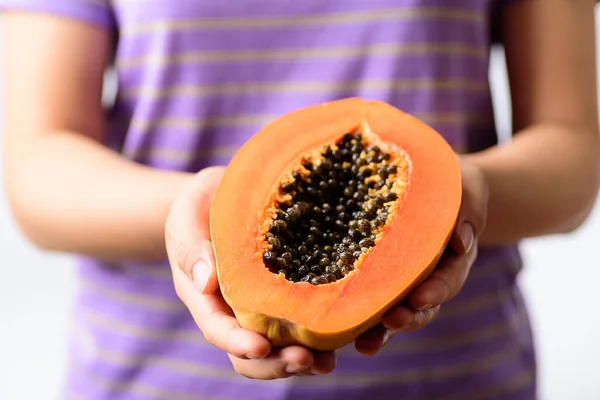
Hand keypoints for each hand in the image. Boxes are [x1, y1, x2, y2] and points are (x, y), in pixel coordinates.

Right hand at [165, 166, 335, 378]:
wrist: (218, 199)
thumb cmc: (198, 209)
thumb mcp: (187, 220)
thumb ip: (192, 248)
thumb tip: (206, 284)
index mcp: (207, 298)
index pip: (218, 329)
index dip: (237, 343)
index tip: (260, 347)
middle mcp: (235, 312)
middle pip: (250, 354)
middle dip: (276, 363)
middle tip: (306, 360)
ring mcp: (261, 309)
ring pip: (278, 349)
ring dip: (301, 360)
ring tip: (328, 361)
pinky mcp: (286, 297)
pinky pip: (302, 324)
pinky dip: (321, 336)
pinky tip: (345, 334)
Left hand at [354, 157, 489, 355]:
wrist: (427, 180)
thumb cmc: (449, 181)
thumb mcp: (466, 185)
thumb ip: (469, 207)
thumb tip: (461, 242)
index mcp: (453, 256)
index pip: (448, 278)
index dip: (436, 291)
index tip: (421, 299)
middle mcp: (428, 275)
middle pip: (422, 305)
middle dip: (409, 317)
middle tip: (393, 322)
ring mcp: (402, 279)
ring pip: (395, 310)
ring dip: (382, 330)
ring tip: (365, 344)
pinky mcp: (376, 275)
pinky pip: (368, 297)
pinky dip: (357, 315)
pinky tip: (339, 328)